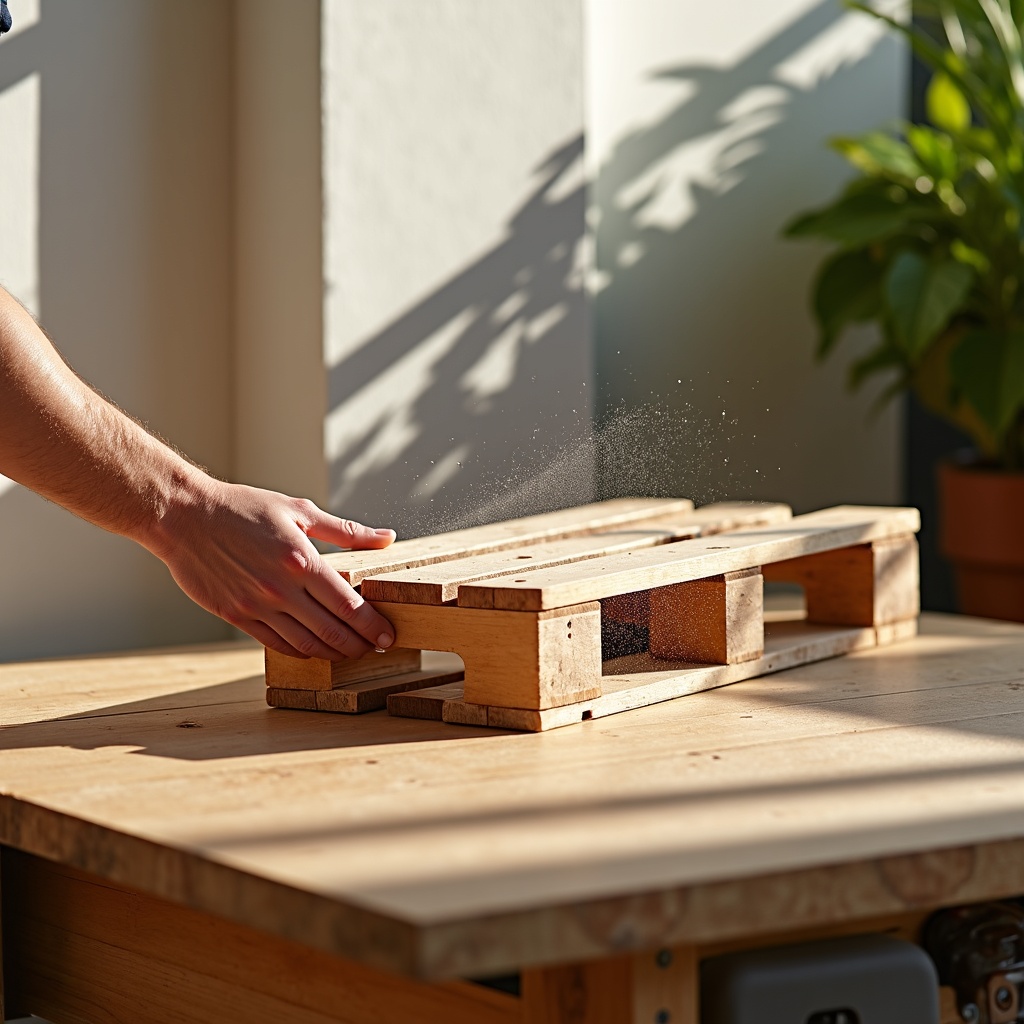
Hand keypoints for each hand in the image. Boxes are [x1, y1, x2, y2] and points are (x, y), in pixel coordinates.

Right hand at [150, 476, 396, 659]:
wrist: (184, 516)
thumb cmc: (243, 508)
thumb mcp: (298, 510)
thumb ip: (346, 531)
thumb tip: (387, 538)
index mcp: (301, 561)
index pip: (348, 605)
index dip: (373, 626)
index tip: (389, 636)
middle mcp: (281, 589)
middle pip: (332, 631)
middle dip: (360, 645)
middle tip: (376, 649)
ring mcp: (256, 606)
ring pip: (305, 645)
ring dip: (333, 653)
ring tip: (350, 652)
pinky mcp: (236, 616)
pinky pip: (276, 644)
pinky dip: (300, 651)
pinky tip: (314, 649)